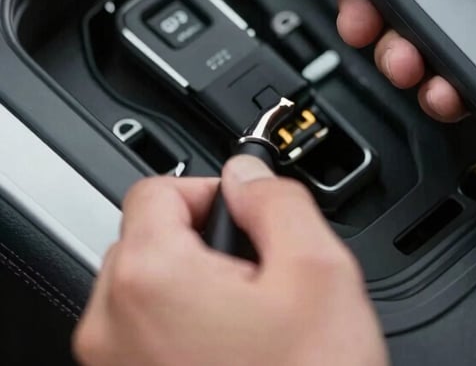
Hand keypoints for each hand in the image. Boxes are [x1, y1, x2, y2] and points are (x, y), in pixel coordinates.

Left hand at [73, 159, 387, 365]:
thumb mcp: (318, 270)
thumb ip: (278, 199)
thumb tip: (250, 172)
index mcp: (150, 278)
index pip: (160, 186)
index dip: (214, 190)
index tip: (249, 215)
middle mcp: (113, 325)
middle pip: (150, 237)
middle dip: (206, 243)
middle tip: (261, 276)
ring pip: (151, 289)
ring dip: (197, 288)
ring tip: (254, 324)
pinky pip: (148, 336)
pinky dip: (186, 330)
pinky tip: (237, 354)